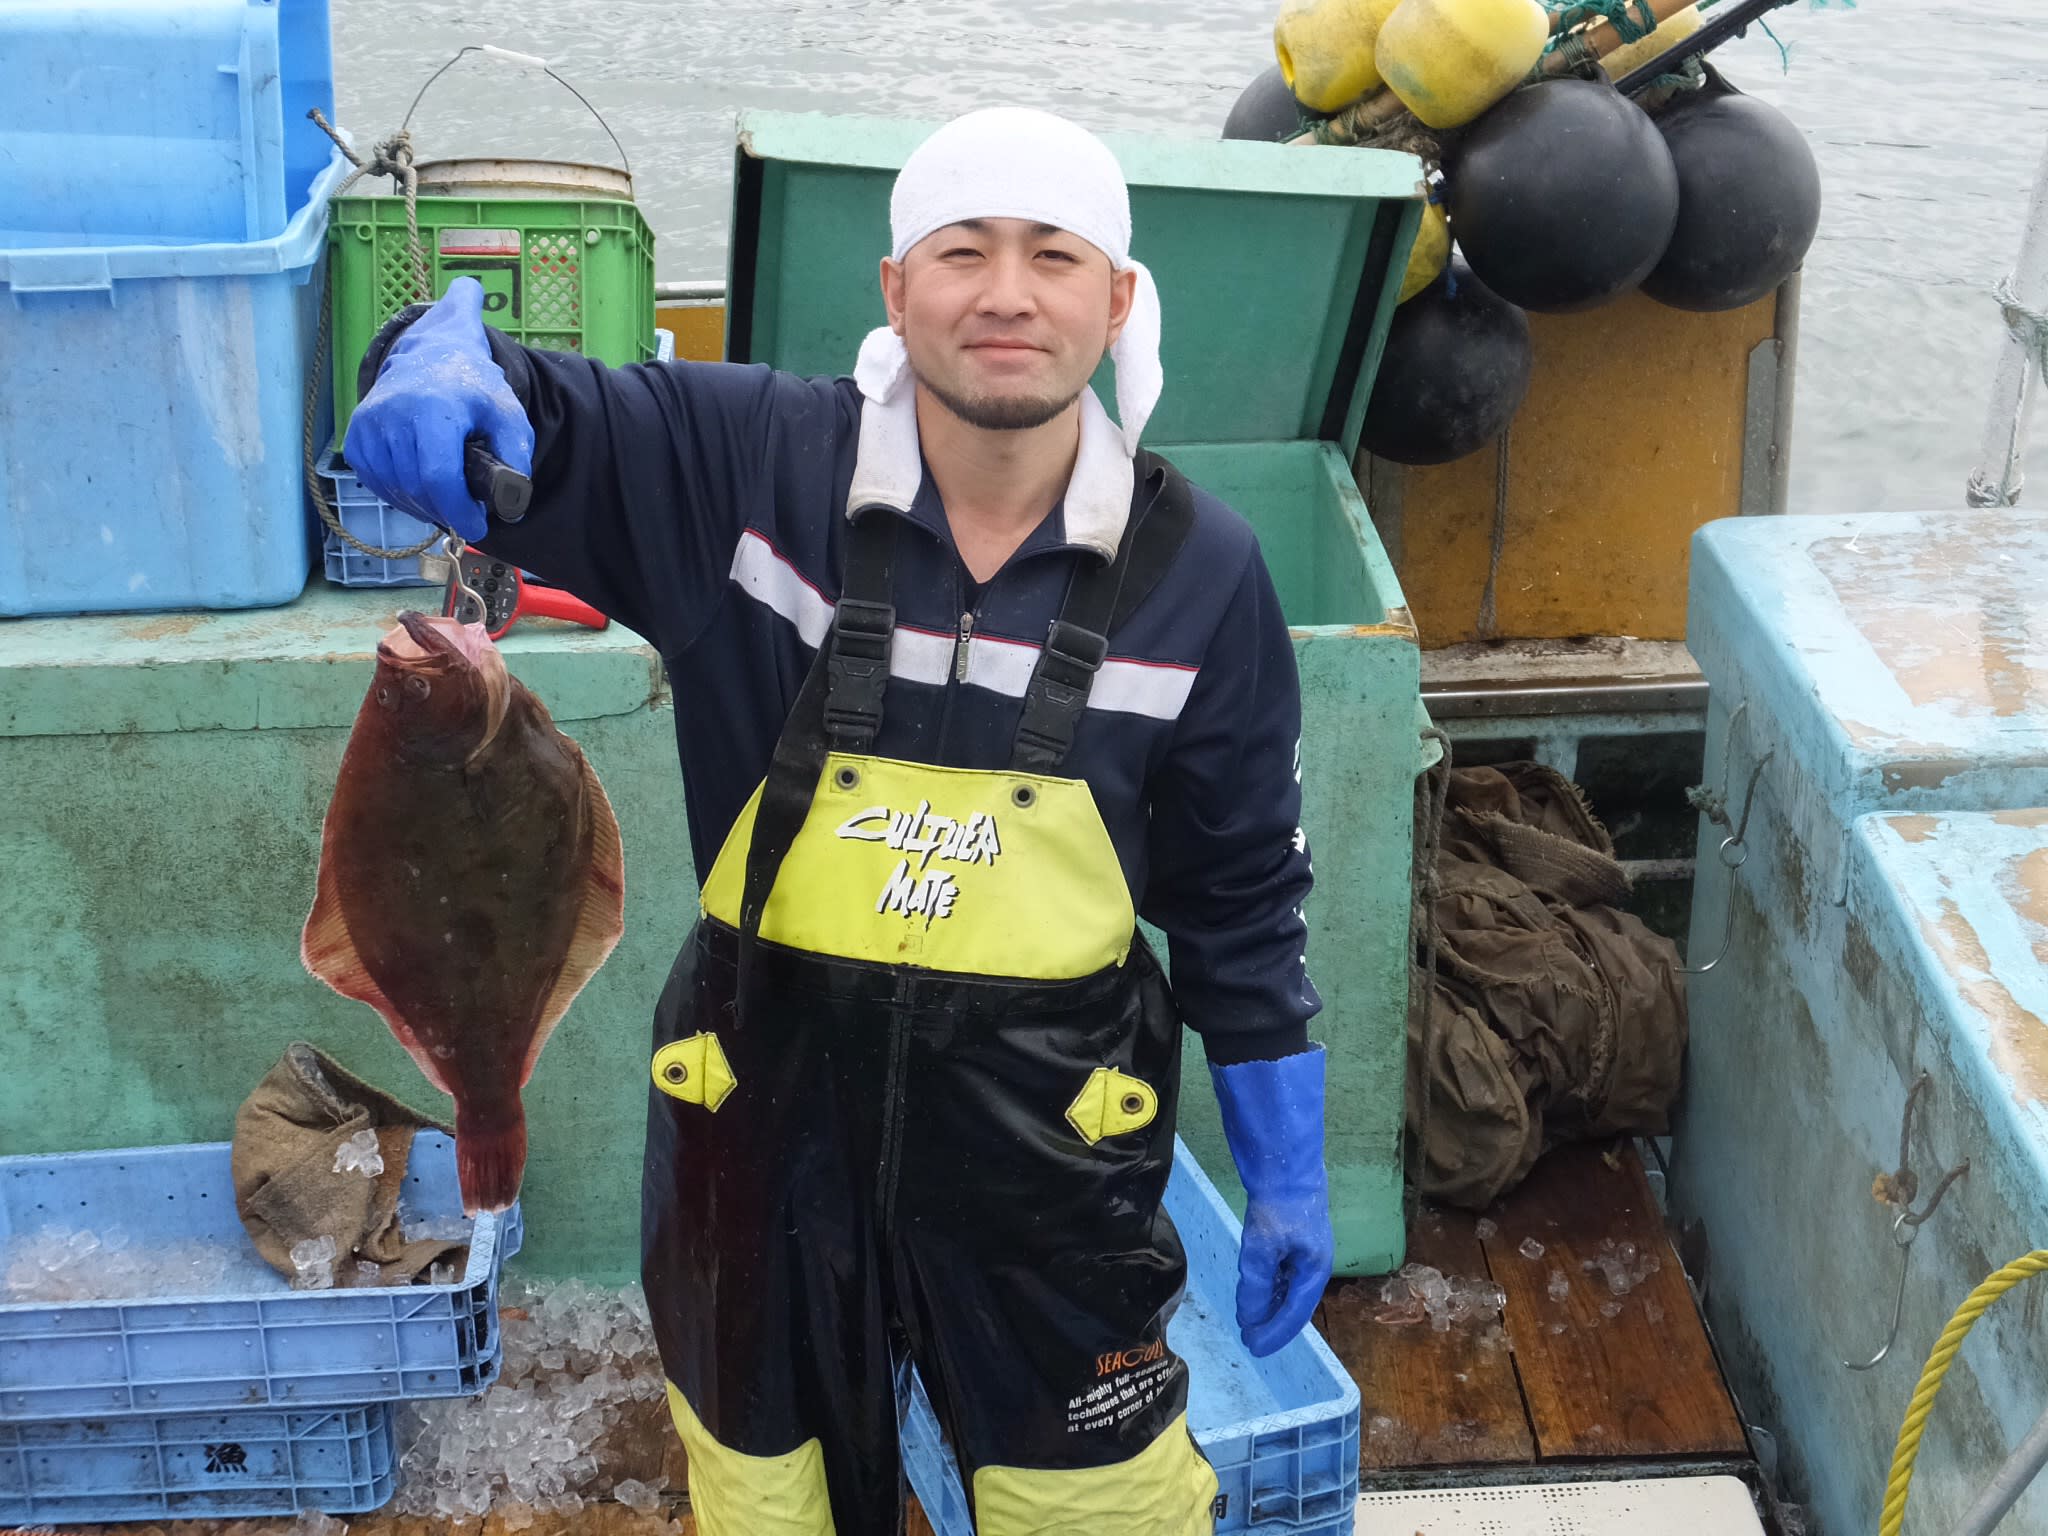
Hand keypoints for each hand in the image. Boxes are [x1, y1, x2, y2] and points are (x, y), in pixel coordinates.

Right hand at [344, 278, 533, 542]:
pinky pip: (376, 483)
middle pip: (416, 488)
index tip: (477, 528)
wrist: (432, 356)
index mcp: (434, 407)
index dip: (458, 510)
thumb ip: (516, 456)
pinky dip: (400, 496)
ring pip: (394, 491)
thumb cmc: (473, 391)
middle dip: (445, 511)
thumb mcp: (507, 414)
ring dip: (423, 507)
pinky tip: (421, 487)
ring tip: (446, 499)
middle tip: (465, 514)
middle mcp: (392, 414)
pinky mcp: (355, 436)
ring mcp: (368, 425)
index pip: (438, 476)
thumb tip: (512, 503)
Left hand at [1209, 1045, 1333, 1357]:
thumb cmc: (1279, 1207)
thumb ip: (1255, 1285)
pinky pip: (1282, 1272)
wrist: (1286, 1163)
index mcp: (1314, 1270)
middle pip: (1293, 1303)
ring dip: (1270, 1305)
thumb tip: (1249, 1318)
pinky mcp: (1293, 1237)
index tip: (1254, 1348)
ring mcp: (1305, 1250)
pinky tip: (1255, 1288)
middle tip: (1250, 1339)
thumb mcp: (1262, 1249)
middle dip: (1273, 1323)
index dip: (1274, 1333)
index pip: (1294, 1313)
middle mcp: (1313, 1264)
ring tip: (1251, 1320)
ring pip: (1287, 1288)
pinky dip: (1269, 1285)